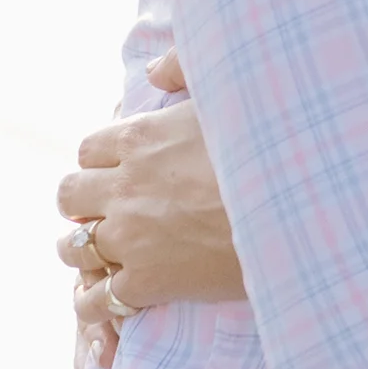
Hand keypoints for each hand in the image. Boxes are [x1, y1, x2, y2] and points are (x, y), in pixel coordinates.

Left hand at [57, 47, 247, 361]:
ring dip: (83, 249)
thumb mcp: (229, 91)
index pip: (88, 150)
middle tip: (106, 212)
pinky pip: (95, 299)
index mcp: (141, 138)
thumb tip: (153, 72)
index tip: (116, 174)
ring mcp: (131, 237)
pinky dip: (93, 302)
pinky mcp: (146, 282)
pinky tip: (103, 301)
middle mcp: (125, 187)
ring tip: (102, 255)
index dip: (100, 163)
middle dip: (82, 204)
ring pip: (73, 247)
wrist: (299, 212)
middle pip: (69, 195)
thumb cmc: (273, 147)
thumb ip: (185, 67)